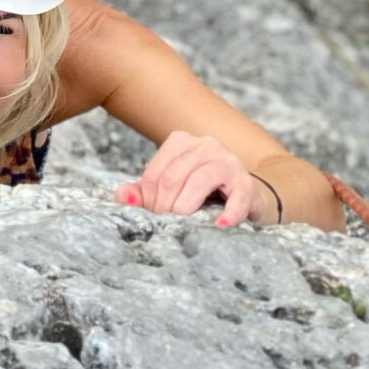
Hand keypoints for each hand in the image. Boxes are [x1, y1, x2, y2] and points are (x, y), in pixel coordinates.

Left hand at [117, 131, 261, 228]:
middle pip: (173, 176)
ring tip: (184, 226)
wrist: (243, 196)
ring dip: (187, 207)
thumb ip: (141, 192)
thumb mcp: (168, 190)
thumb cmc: (200, 193)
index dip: (149, 201)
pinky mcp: (246, 182)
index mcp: (180, 142)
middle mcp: (204, 145)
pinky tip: (219, 225)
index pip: (154, 173)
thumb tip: (122, 197)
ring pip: (199, 180)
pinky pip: (237, 197)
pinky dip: (228, 213)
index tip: (154, 218)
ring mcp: (227, 161)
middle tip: (167, 225)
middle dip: (165, 207)